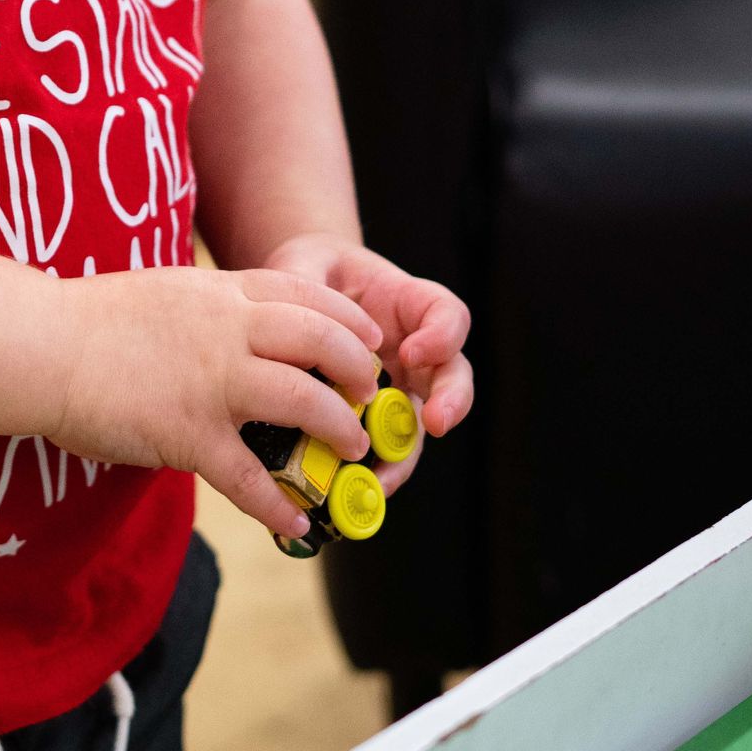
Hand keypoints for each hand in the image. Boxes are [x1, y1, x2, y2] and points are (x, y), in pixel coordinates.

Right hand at [52, 264, 384, 541]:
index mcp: (220, 293)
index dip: (348, 319)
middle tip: (367, 395)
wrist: (42, 345)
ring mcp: (212, 381)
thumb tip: (236, 327)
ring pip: (303, 399)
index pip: (306, 292)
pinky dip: (278, 504)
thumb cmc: (89, 320)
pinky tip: (296, 521)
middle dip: (356, 370)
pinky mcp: (189, 433)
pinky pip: (250, 476)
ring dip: (338, 428)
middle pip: (320, 339)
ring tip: (351, 449)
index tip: (369, 340)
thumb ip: (209, 308)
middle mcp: (227, 330)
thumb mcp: (164, 292)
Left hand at [264, 232, 472, 491]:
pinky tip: (356, 485)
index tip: (413, 351)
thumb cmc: (313, 271)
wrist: (301, 292)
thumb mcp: (307, 265)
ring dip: (409, 451)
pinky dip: (376, 466)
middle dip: (452, 401)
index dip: (441, 336)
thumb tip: (298, 313)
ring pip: (423, 421)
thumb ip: (304, 282)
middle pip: (453, 375)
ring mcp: (401, 384)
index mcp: (408, 303)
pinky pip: (388, 444)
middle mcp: (416, 348)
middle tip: (436, 421)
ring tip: (384, 476)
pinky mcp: (376, 415)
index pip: (447, 315)